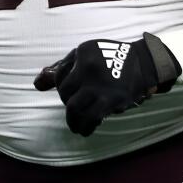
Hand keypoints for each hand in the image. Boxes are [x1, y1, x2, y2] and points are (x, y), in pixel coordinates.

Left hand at [32, 34, 180, 136]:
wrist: (145, 63)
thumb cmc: (112, 58)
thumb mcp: (86, 54)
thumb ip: (61, 67)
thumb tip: (37, 84)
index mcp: (81, 52)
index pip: (59, 75)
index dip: (61, 87)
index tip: (70, 94)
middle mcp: (88, 67)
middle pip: (64, 93)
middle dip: (67, 104)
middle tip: (75, 110)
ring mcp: (99, 84)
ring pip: (74, 108)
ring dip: (72, 121)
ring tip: (75, 126)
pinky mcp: (111, 99)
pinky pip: (90, 118)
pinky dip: (85, 127)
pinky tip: (85, 130)